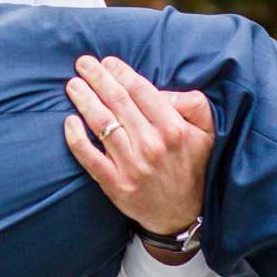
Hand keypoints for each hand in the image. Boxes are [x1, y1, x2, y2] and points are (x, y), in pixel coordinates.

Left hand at [60, 55, 214, 261]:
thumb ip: (193, 104)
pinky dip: (76, 138)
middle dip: (97, 78)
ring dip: (84, 100)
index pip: (140, 90)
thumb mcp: (207, 132)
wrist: (181, 214)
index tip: (107, 62)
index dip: (120, 72)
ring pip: (101, 124)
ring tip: (73, 85)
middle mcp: (151, 145)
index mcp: (172, 128)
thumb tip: (162, 90)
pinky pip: (90, 157)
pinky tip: (69, 122)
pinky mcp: (115, 184)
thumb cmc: (192, 165)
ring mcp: (132, 166)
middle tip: (83, 64)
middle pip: (117, 102)